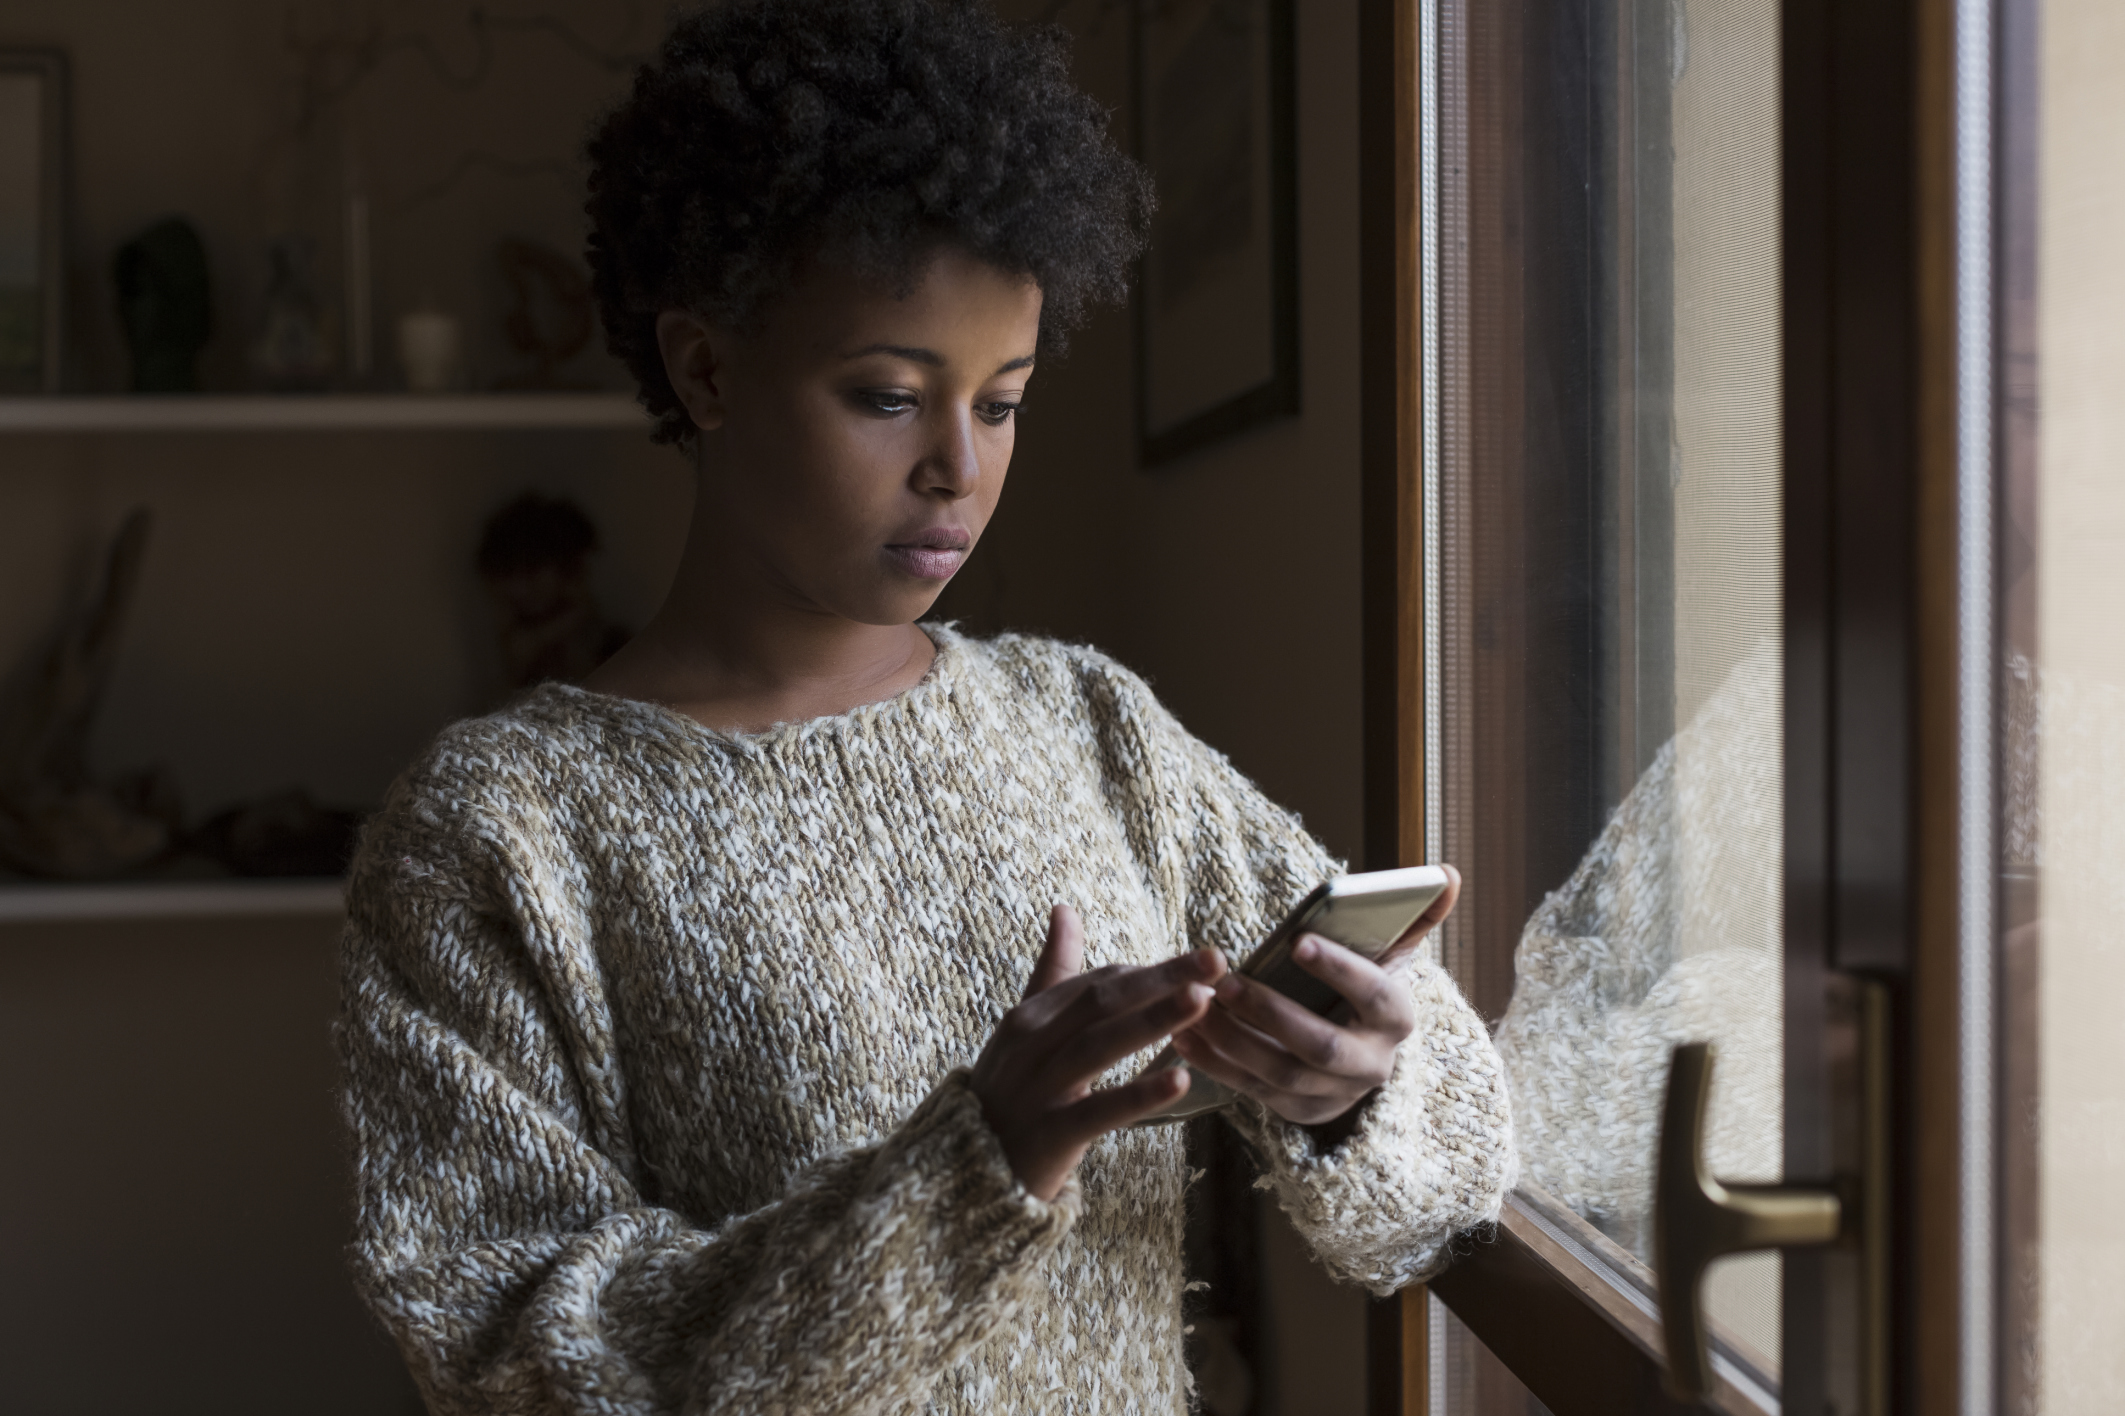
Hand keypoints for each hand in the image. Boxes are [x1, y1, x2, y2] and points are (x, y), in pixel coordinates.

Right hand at [969, 905, 1227, 1199]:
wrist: (965, 1167)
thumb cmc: (1008, 1090)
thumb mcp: (1024, 1027)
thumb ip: (1051, 971)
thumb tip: (1064, 908)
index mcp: (1031, 1015)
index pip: (1100, 983)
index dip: (1152, 972)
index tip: (1202, 964)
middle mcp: (1033, 1043)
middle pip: (1104, 1001)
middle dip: (1163, 979)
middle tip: (1216, 961)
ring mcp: (1041, 1088)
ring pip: (1102, 1045)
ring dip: (1154, 1020)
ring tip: (1203, 1001)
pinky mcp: (1051, 1133)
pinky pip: (1099, 1110)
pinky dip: (1139, 1095)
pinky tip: (1179, 1080)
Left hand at [1170, 865, 1460, 1127]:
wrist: (1358, 1052)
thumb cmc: (1364, 987)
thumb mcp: (1391, 955)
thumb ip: (1414, 917)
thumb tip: (1448, 876)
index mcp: (1397, 1018)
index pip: (1375, 994)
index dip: (1339, 969)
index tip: (1296, 941)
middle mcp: (1372, 1064)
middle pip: (1322, 1046)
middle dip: (1271, 1015)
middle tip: (1225, 984)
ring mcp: (1335, 1094)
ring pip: (1281, 1073)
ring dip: (1233, 1041)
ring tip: (1196, 1006)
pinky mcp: (1298, 1110)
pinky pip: (1252, 1092)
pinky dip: (1216, 1064)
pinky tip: (1184, 1036)